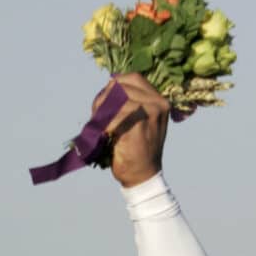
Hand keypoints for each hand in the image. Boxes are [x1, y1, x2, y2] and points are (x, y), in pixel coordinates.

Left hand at [92, 73, 169, 187]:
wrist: (142, 177)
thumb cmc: (134, 150)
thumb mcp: (135, 120)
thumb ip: (127, 102)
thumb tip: (109, 85)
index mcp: (158, 99)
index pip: (133, 78)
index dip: (114, 86)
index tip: (103, 103)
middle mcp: (158, 102)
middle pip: (122, 86)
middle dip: (104, 99)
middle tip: (96, 117)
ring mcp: (152, 111)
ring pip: (117, 98)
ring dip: (102, 111)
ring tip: (98, 126)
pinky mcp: (141, 122)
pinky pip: (116, 113)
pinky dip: (105, 122)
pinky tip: (104, 134)